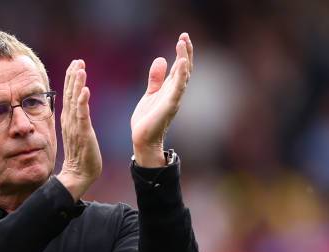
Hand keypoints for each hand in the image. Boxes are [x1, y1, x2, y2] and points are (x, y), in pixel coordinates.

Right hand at [57, 59, 101, 200]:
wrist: (78, 174)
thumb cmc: (81, 157)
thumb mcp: (78, 134)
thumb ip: (77, 121)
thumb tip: (78, 112)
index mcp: (69, 119)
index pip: (69, 96)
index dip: (71, 79)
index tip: (75, 64)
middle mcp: (69, 120)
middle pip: (70, 94)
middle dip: (73, 76)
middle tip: (78, 60)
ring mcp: (75, 126)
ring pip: (75, 100)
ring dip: (77, 83)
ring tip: (80, 68)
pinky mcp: (82, 133)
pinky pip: (82, 115)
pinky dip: (83, 102)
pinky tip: (85, 90)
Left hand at [131, 33, 193, 166]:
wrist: (142, 139)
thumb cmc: (147, 120)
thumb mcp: (150, 94)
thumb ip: (156, 79)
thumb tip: (161, 59)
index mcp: (170, 89)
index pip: (179, 67)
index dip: (182, 52)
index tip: (182, 37)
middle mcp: (175, 92)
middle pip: (185, 68)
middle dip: (185, 52)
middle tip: (184, 36)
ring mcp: (173, 99)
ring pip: (183, 76)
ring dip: (184, 59)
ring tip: (182, 43)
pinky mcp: (169, 106)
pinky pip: (178, 88)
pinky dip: (181, 75)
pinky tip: (181, 63)